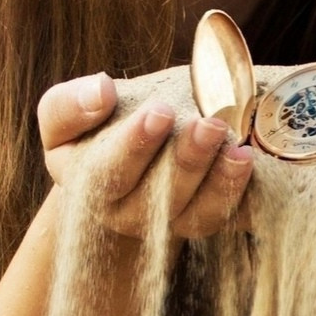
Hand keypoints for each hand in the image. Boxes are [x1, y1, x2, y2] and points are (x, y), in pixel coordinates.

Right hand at [38, 72, 252, 238]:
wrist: (126, 163)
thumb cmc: (96, 131)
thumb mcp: (65, 115)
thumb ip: (69, 105)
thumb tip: (101, 91)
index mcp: (88, 186)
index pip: (108, 172)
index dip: (134, 145)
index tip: (161, 112)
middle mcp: (126, 214)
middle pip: (158, 196)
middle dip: (186, 160)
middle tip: (210, 124)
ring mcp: (166, 224)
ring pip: (194, 214)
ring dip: (219, 182)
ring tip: (239, 150)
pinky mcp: (198, 222)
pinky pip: (221, 217)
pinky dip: (239, 196)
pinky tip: (250, 165)